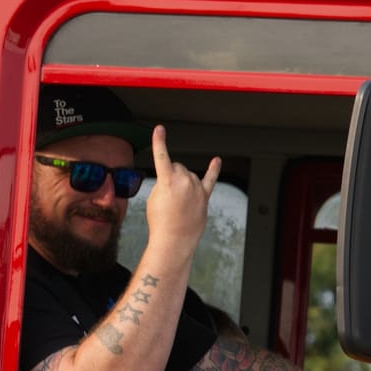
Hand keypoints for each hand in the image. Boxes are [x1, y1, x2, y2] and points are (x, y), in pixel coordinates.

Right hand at [144, 124, 220, 256]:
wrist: (174, 240)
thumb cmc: (161, 222)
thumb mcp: (153, 198)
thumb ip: (163, 184)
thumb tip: (174, 181)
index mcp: (167, 180)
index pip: (161, 156)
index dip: (159, 141)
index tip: (159, 129)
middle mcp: (185, 180)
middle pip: (177, 167)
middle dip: (171, 176)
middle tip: (167, 195)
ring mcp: (196, 188)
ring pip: (189, 175)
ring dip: (183, 183)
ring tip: (177, 202)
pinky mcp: (205, 196)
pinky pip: (210, 179)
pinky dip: (213, 169)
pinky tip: (217, 161)